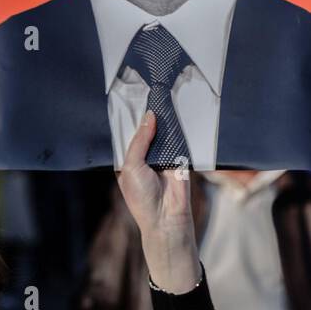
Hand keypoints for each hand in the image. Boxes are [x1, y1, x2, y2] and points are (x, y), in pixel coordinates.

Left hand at [116, 111, 200, 294]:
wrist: (167, 217)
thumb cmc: (142, 197)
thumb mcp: (131, 166)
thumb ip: (139, 140)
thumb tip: (149, 116)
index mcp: (129, 161)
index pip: (130, 136)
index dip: (131, 120)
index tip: (132, 98)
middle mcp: (146, 157)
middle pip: (147, 131)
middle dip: (148, 117)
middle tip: (149, 92)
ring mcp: (164, 157)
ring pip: (163, 133)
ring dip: (164, 120)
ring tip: (162, 96)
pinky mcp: (181, 157)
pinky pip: (179, 139)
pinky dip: (178, 128)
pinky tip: (176, 110)